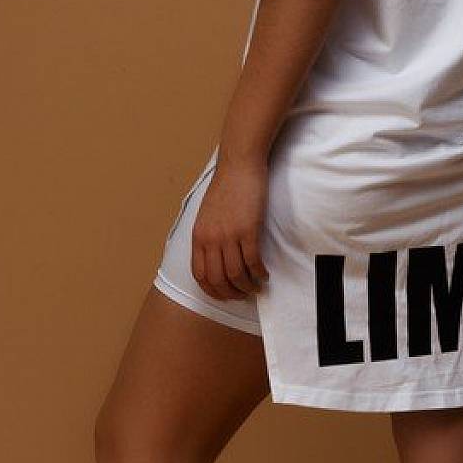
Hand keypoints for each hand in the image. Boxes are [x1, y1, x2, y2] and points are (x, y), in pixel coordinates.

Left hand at [190, 155, 271, 301]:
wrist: (238, 166)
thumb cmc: (225, 187)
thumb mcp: (206, 214)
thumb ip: (207, 235)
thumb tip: (214, 256)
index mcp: (198, 236)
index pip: (200, 274)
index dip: (213, 290)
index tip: (224, 295)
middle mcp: (210, 239)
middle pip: (218, 279)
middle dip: (232, 293)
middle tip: (243, 295)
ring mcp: (229, 235)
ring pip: (236, 274)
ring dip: (247, 286)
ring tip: (256, 287)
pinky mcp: (248, 230)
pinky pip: (253, 261)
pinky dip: (259, 273)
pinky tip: (264, 274)